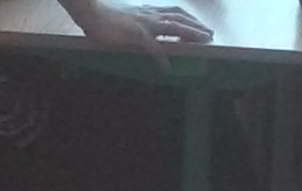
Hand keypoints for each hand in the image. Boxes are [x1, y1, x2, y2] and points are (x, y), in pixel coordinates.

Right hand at [70, 1, 212, 66]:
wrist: (90, 11)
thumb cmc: (103, 15)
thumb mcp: (126, 17)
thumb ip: (137, 22)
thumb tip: (141, 30)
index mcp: (147, 10)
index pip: (173, 11)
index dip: (188, 17)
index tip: (199, 23)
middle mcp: (150, 14)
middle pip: (179, 17)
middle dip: (196, 24)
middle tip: (210, 33)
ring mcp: (145, 24)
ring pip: (174, 27)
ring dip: (191, 33)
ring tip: (205, 41)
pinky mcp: (137, 35)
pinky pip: (153, 48)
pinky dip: (162, 58)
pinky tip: (168, 69)